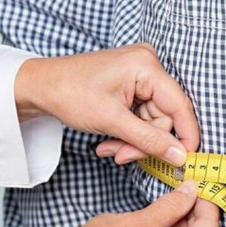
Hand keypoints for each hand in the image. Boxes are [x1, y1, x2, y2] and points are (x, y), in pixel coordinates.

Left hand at [14, 43, 198, 165]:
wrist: (40, 86)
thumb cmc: (69, 94)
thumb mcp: (112, 122)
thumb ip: (150, 140)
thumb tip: (180, 156)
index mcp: (146, 66)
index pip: (179, 105)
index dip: (185, 135)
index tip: (185, 161)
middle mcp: (148, 65)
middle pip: (165, 117)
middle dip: (144, 141)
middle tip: (122, 156)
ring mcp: (140, 74)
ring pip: (153, 121)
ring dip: (133, 141)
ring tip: (110, 149)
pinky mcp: (132, 84)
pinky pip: (142, 116)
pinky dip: (128, 132)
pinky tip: (110, 140)